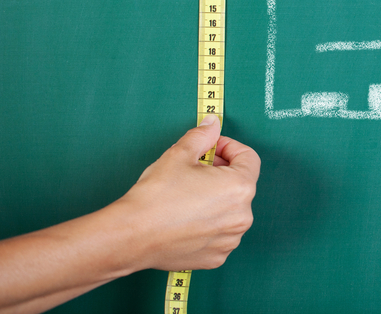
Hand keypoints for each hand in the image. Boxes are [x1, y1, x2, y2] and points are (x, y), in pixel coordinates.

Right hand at [117, 115, 260, 270]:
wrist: (131, 236)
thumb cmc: (156, 196)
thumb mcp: (179, 154)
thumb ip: (202, 136)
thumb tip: (213, 124)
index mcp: (240, 187)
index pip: (249, 158)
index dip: (229, 147)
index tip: (212, 148)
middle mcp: (243, 216)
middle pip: (240, 184)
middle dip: (221, 172)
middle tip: (195, 170)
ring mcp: (230, 239)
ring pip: (231, 209)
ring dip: (216, 199)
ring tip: (188, 196)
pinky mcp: (216, 257)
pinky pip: (220, 232)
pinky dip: (208, 223)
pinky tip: (186, 219)